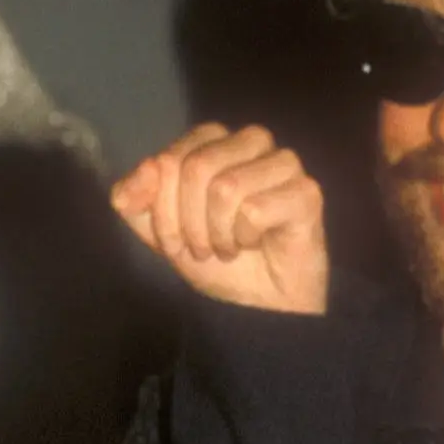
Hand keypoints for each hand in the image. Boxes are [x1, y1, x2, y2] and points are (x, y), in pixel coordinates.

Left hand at [110, 123, 328, 314]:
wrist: (256, 303)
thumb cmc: (215, 258)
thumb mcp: (161, 230)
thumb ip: (136, 202)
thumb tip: (140, 175)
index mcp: (213, 140)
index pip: (170, 159)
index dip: (162, 207)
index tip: (173, 241)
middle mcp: (250, 141)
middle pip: (196, 167)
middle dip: (188, 222)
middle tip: (202, 248)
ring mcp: (283, 164)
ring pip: (226, 186)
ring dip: (217, 233)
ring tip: (228, 247)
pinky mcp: (306, 192)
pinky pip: (256, 209)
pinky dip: (246, 238)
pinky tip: (256, 244)